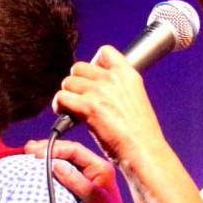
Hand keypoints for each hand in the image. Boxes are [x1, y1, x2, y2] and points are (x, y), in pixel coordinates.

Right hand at [24, 137, 134, 202]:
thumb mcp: (92, 199)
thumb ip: (75, 180)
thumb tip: (55, 164)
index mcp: (100, 167)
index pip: (75, 150)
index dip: (55, 148)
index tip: (36, 152)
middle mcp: (94, 170)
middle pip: (68, 153)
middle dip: (49, 150)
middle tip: (29, 149)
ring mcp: (87, 179)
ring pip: (65, 163)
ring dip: (49, 159)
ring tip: (31, 156)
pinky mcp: (80, 189)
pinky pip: (64, 175)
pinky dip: (51, 171)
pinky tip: (40, 171)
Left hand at [51, 45, 166, 167]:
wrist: (143, 151)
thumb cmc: (140, 134)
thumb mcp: (136, 99)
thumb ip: (118, 88)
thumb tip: (98, 86)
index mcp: (128, 75)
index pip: (105, 52)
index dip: (94, 63)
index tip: (92, 78)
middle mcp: (113, 79)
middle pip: (79, 67)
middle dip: (76, 82)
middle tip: (80, 98)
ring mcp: (100, 91)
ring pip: (68, 82)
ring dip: (67, 95)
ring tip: (72, 108)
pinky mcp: (88, 107)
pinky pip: (61, 97)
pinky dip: (59, 106)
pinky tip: (65, 113)